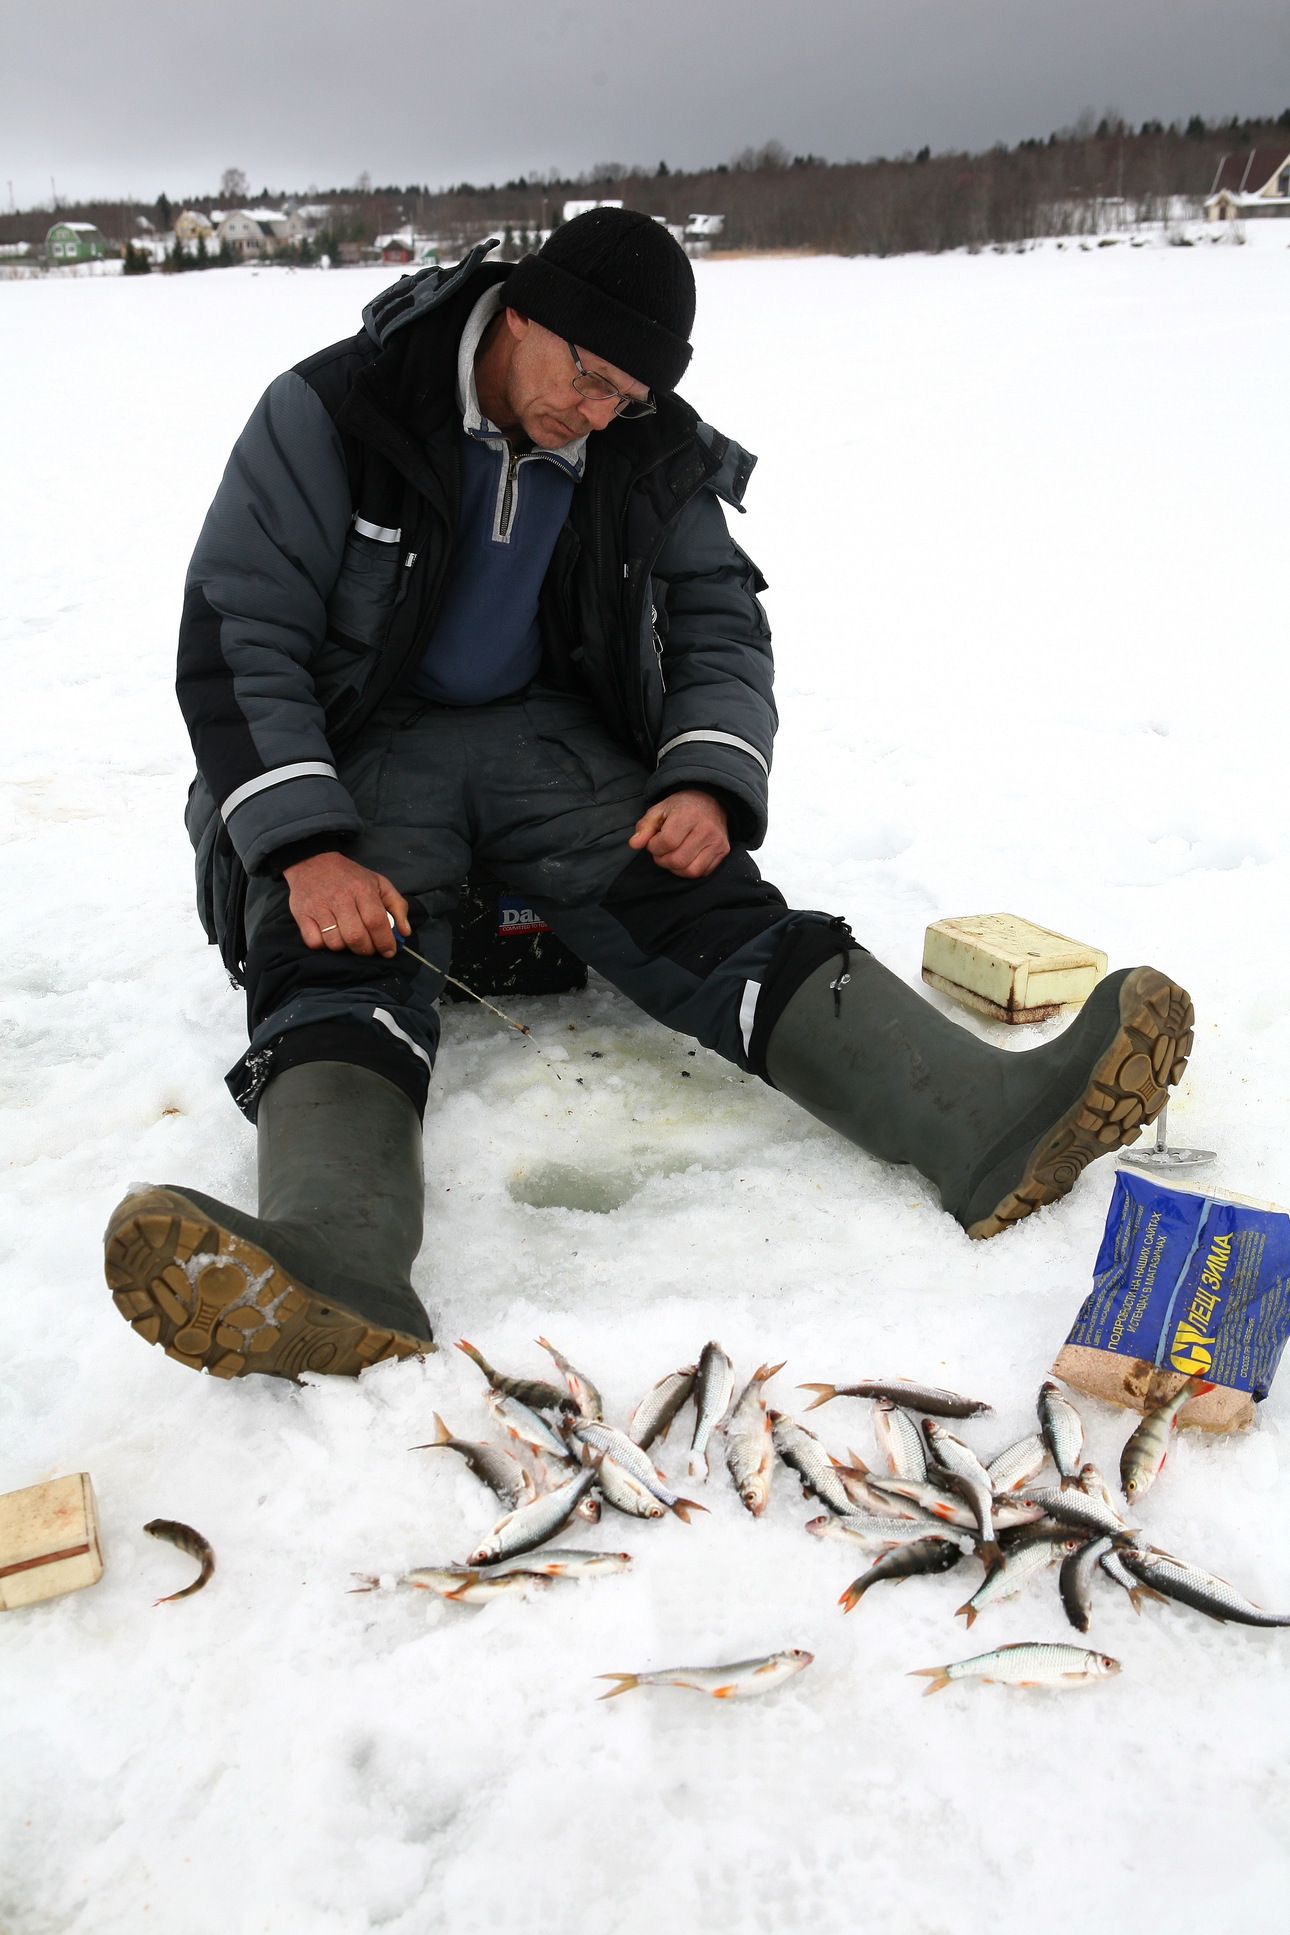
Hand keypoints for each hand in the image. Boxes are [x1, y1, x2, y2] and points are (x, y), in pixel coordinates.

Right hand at [283, 851, 409, 956]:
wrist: (313, 861)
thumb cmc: (350, 876)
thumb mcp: (380, 883)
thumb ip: (397, 906)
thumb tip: (405, 932)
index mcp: (362, 890)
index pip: (376, 922)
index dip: (384, 942)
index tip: (389, 952)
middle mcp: (341, 899)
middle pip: (356, 937)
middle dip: (366, 949)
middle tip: (369, 948)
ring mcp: (319, 907)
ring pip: (336, 943)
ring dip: (345, 947)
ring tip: (348, 938)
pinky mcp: (302, 915)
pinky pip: (315, 942)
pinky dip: (323, 944)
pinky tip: (330, 935)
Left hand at [628, 790, 729, 878]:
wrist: (709, 800)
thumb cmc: (680, 807)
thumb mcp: (658, 811)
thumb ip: (644, 827)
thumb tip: (634, 844)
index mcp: (688, 814)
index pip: (666, 843)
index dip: (654, 847)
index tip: (653, 841)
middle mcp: (706, 828)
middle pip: (678, 860)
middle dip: (662, 860)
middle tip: (661, 851)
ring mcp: (717, 841)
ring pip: (691, 870)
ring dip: (675, 868)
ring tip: (671, 856)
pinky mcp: (723, 850)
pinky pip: (703, 872)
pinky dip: (689, 870)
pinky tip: (685, 858)